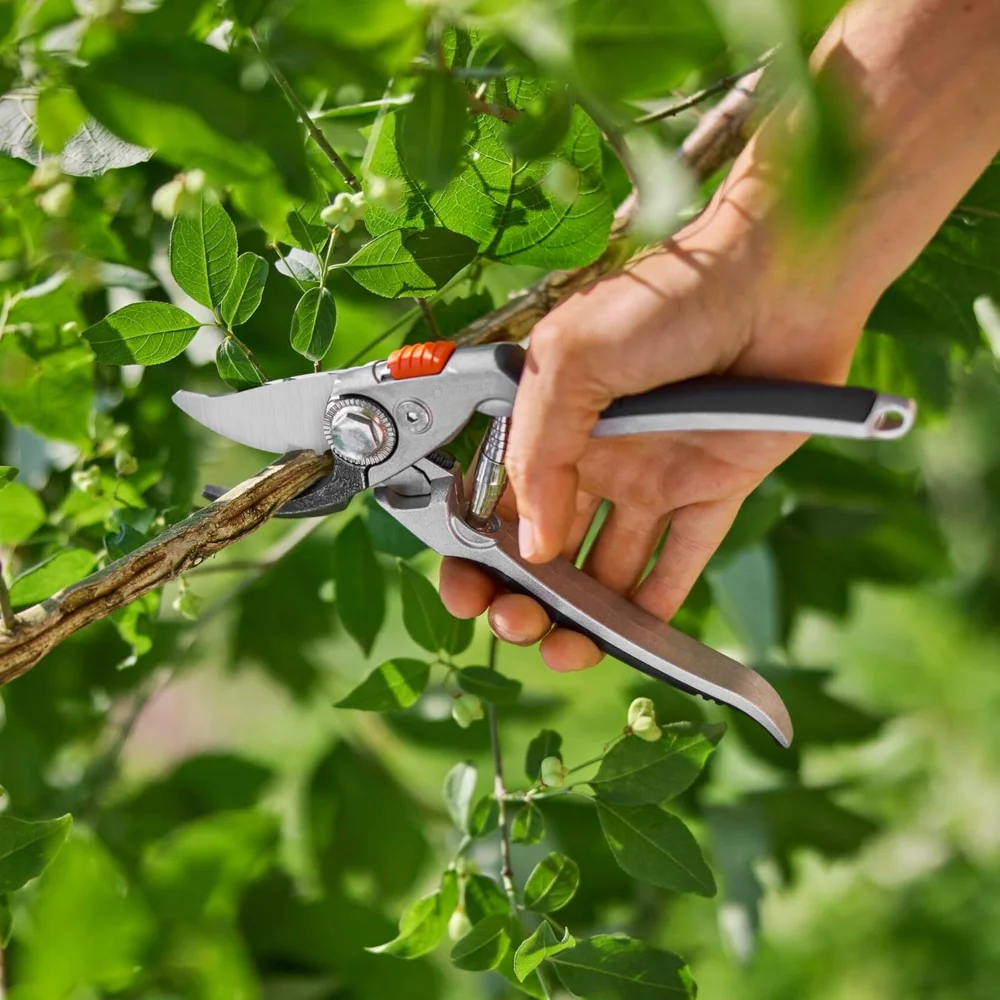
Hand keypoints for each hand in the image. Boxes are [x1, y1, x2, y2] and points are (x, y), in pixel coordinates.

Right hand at [439, 190, 871, 670]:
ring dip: (581, 614)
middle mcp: (593, 457)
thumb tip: (529, 542)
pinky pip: (678, 561)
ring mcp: (651, 478)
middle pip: (546, 548)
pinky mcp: (711, 492)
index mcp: (548, 422)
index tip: (467, 594)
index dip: (474, 555)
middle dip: (522, 595)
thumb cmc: (665, 300)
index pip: (496, 504)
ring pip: (604, 567)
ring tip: (568, 645)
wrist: (777, 281)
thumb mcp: (570, 359)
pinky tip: (632, 635)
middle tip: (518, 623)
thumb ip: (537, 452)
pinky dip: (656, 605)